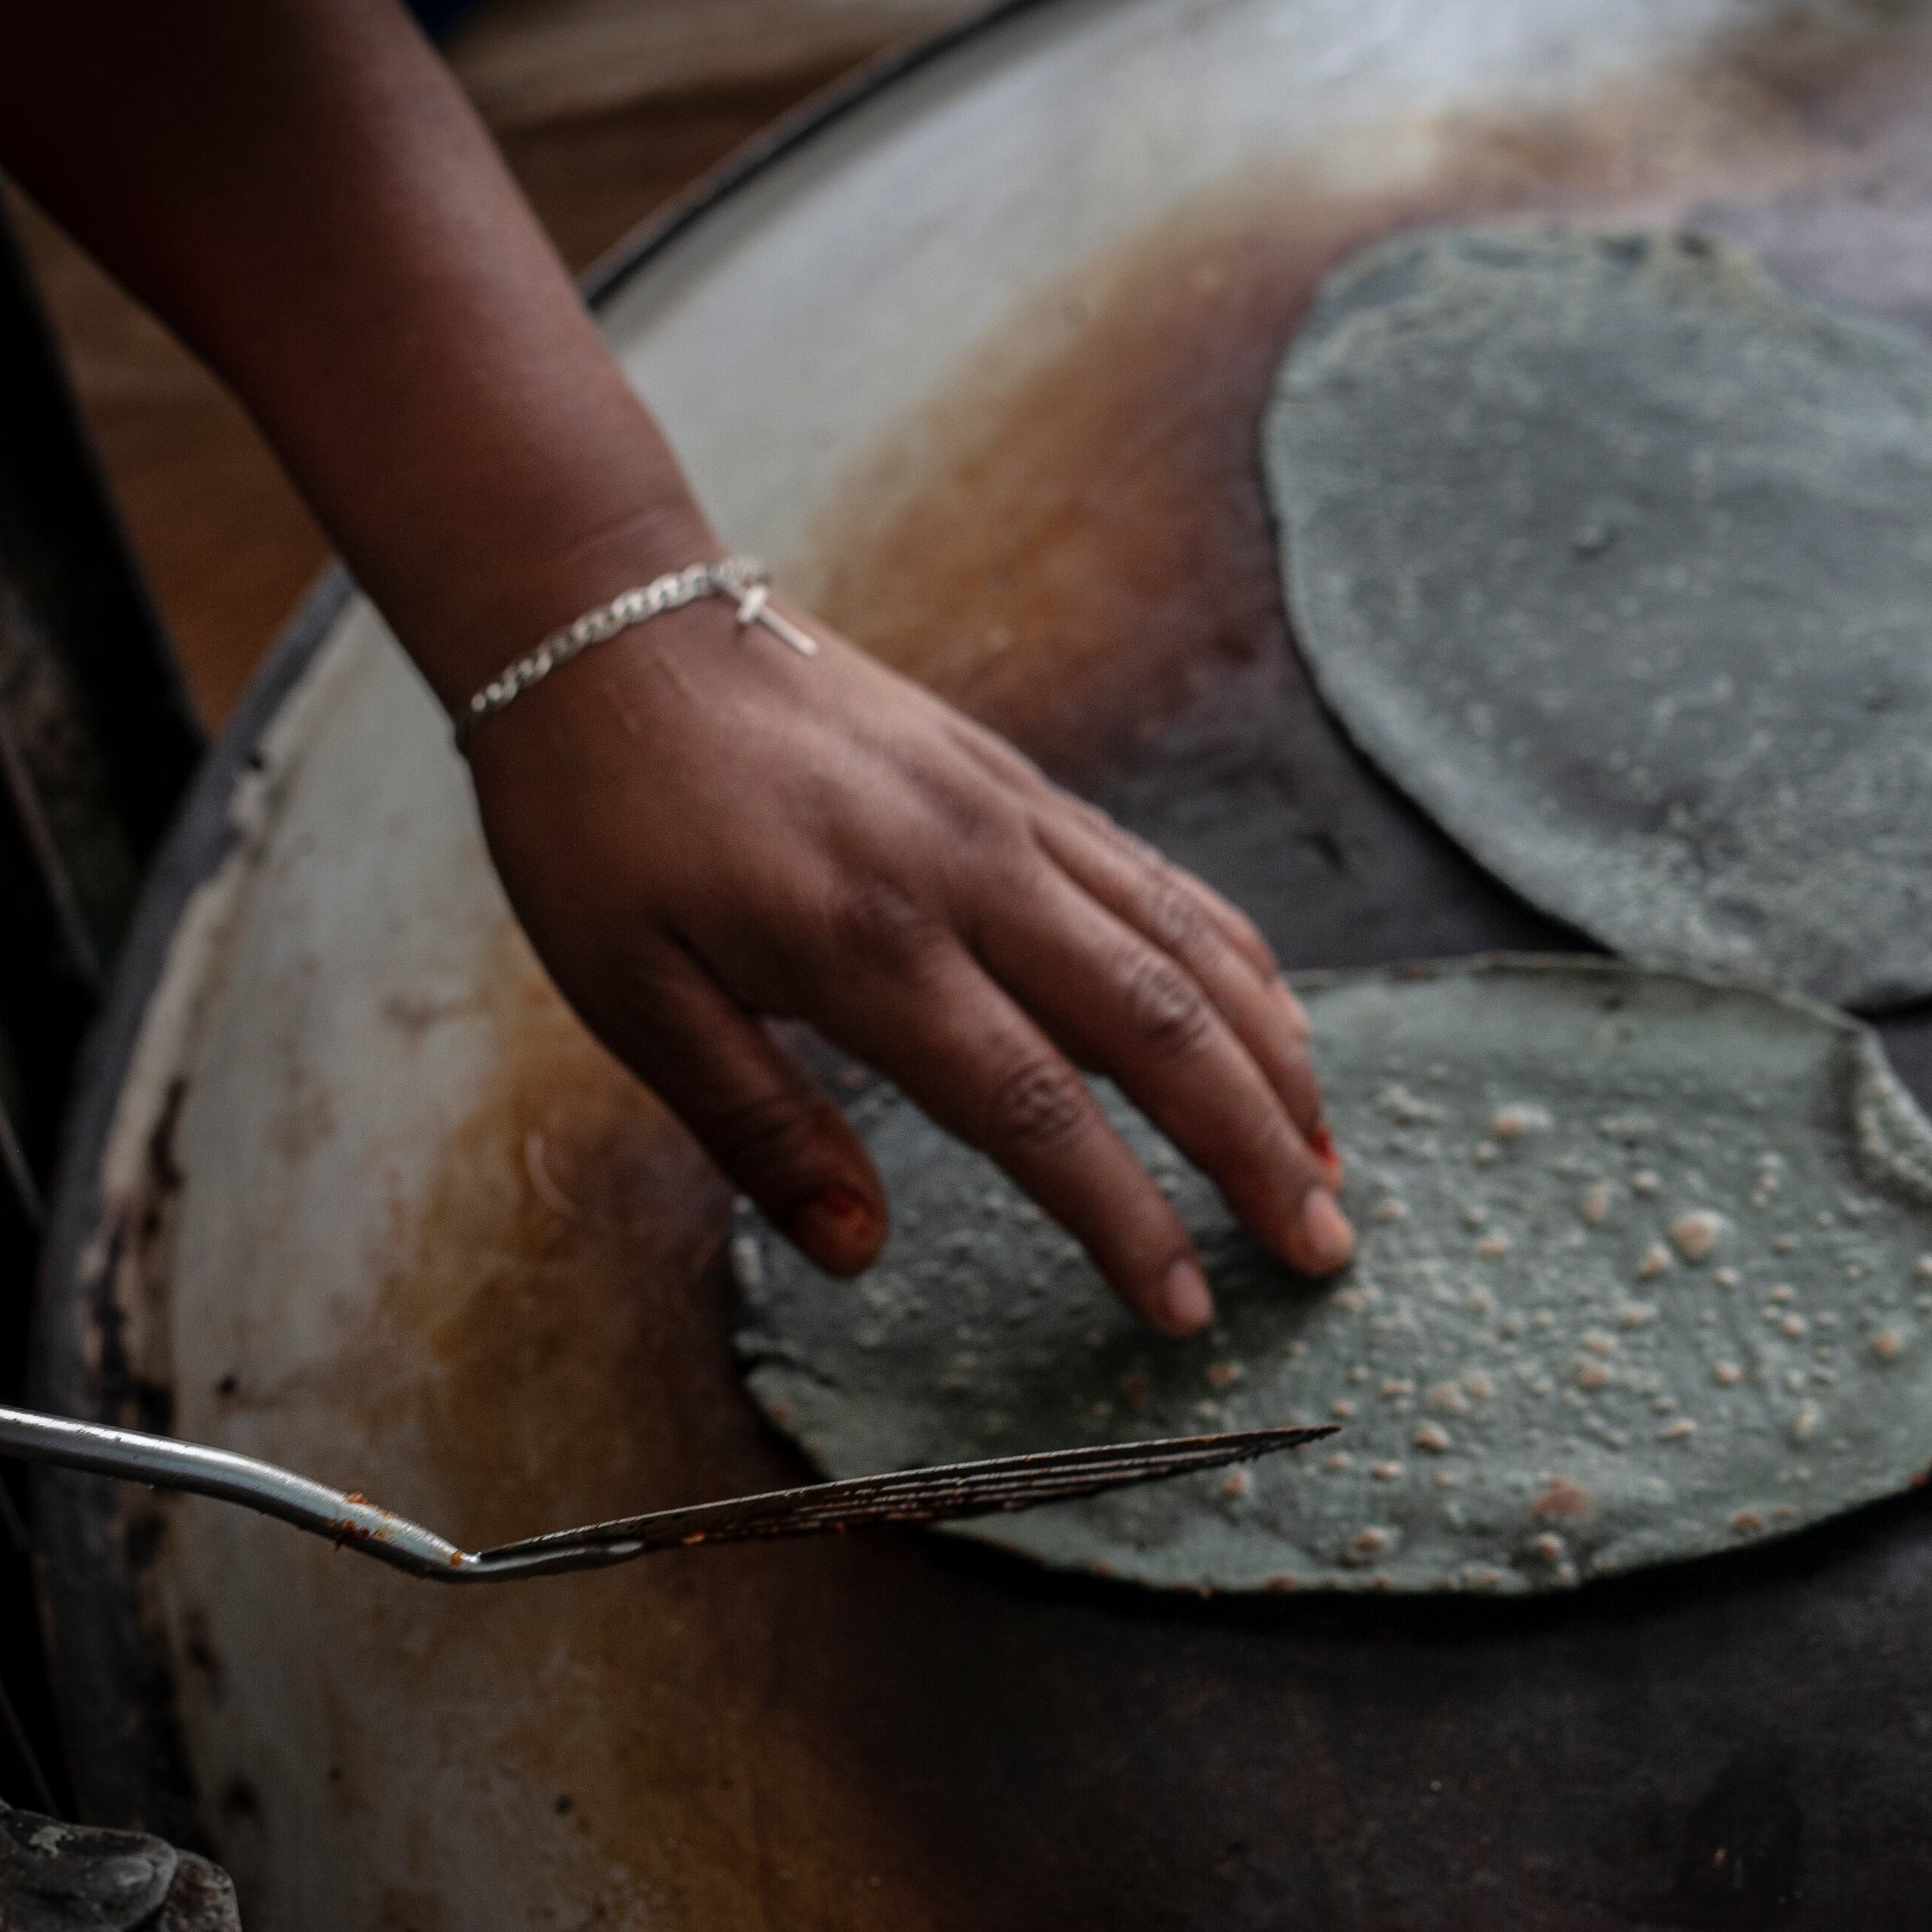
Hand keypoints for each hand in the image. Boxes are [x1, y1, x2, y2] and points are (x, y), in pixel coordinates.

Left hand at [462, 602, 1350, 1334]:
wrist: (608, 620)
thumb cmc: (600, 821)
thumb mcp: (628, 995)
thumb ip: (755, 1128)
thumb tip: (861, 1254)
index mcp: (868, 946)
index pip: (1036, 1109)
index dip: (1125, 1219)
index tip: (1185, 1311)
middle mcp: (969, 874)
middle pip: (1160, 1029)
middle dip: (1257, 1151)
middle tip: (1324, 1250)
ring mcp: (1009, 816)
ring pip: (1188, 947)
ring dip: (1276, 1063)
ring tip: (1330, 1162)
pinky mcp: (1019, 781)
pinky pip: (1158, 881)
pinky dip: (1237, 961)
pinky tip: (1277, 1027)